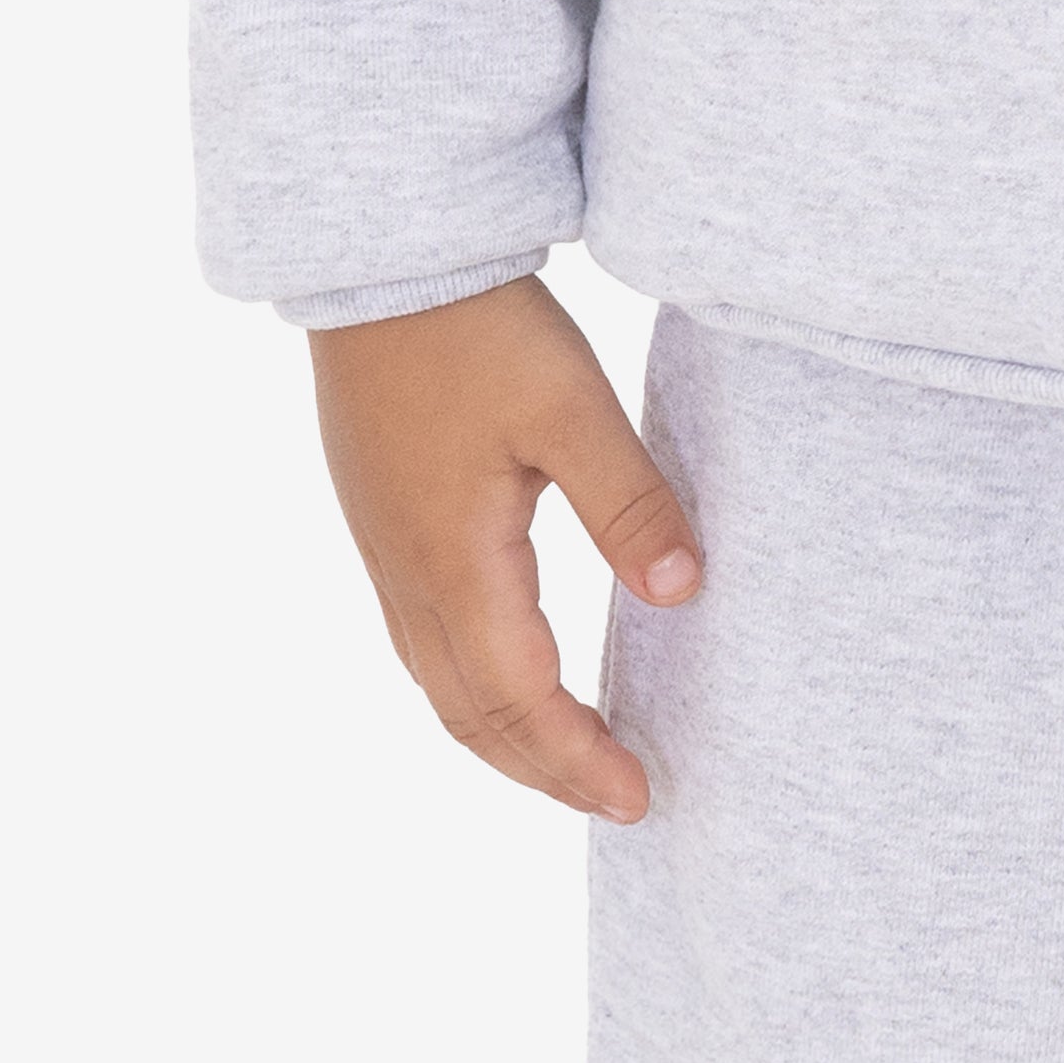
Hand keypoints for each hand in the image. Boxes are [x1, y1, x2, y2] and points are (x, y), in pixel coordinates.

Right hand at [308, 276, 700, 821]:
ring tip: (567, 759)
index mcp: (457, 564)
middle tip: (614, 799)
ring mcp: (386, 553)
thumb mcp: (572, 408)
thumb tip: (681, 593)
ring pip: (439, 685)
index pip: (522, 701)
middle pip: (470, 716)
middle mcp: (409, 576)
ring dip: (504, 736)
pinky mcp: (382, 521)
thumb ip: (629, 502)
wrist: (382, 264)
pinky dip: (472, 687)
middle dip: (543, 770)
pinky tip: (507, 671)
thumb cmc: (479, 330)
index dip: (579, 759)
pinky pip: (422, 642)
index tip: (639, 798)